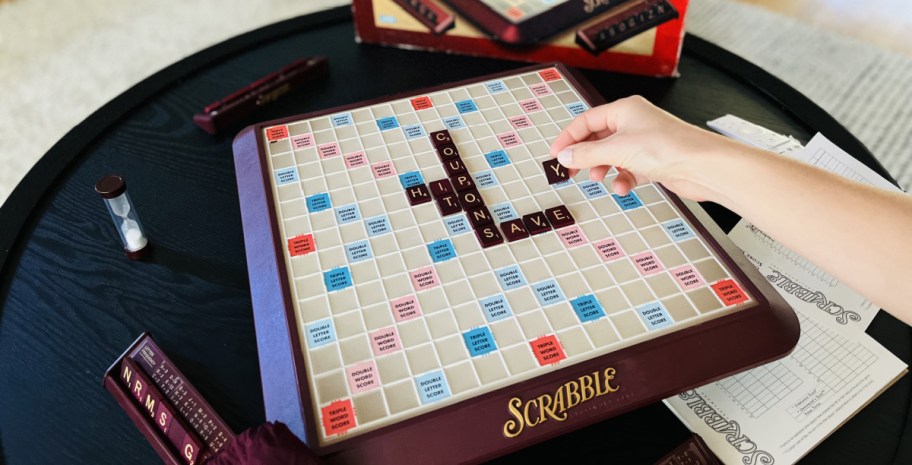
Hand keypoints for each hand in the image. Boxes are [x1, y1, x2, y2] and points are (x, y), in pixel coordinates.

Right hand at [549, 96, 742, 201]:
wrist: (701, 166)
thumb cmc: (668, 147)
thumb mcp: (617, 150)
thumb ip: (586, 154)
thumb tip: (565, 156)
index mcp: (624, 110)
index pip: (586, 120)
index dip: (568, 137)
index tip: (556, 154)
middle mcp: (634, 123)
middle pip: (598, 139)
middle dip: (584, 156)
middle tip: (570, 170)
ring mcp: (644, 142)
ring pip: (612, 156)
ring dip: (603, 168)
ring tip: (598, 177)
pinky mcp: (653, 161)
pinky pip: (628, 170)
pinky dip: (623, 179)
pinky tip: (623, 186)